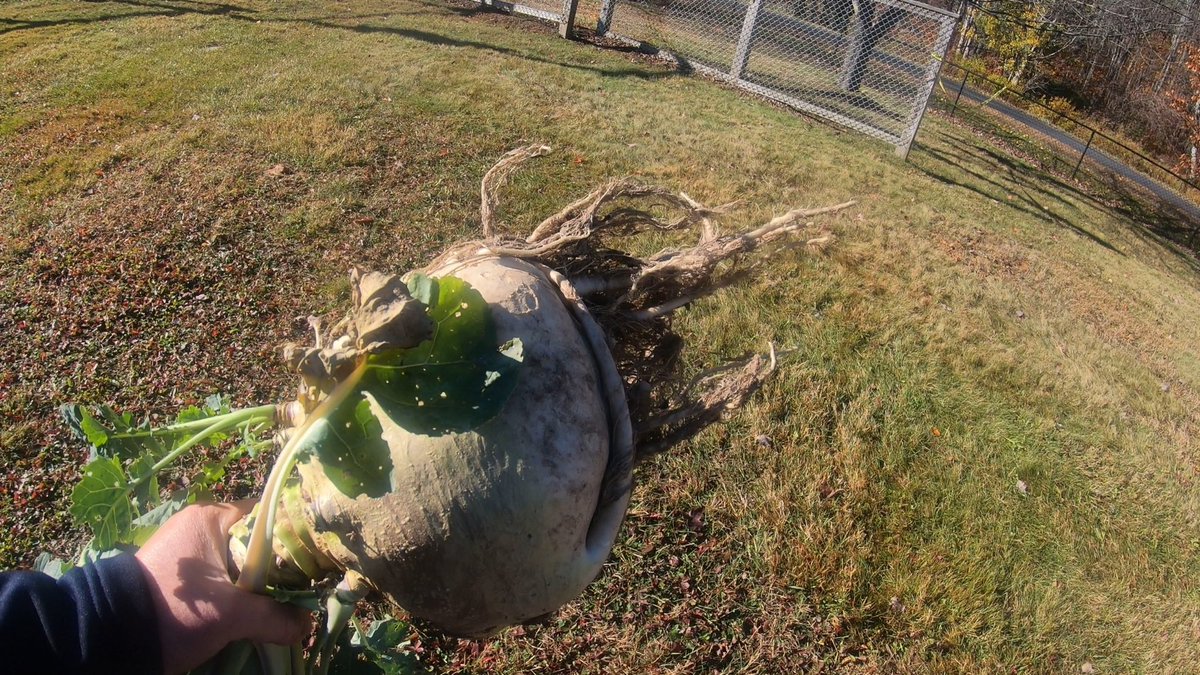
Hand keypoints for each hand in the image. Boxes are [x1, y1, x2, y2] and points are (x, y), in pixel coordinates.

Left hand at [135, 501, 311, 674]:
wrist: (108, 638)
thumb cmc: (175, 610)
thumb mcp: (231, 617)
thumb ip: (275, 617)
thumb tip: (307, 626)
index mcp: (211, 518)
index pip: (268, 515)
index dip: (294, 538)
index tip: (314, 562)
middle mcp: (198, 525)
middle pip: (254, 542)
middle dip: (276, 569)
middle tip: (299, 590)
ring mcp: (186, 550)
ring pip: (237, 564)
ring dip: (254, 585)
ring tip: (278, 605)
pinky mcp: (179, 575)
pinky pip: (220, 578)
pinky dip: (234, 593)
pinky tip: (250, 611)